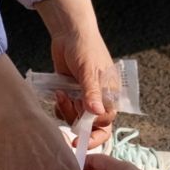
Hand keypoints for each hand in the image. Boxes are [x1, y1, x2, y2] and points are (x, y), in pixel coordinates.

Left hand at [35, 0, 115, 144]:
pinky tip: (58, 94)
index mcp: (110, 95)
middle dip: (79, 124)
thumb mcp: (89, 70)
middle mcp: (99, 99)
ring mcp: (84, 98)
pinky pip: (65, 111)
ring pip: (76, 119)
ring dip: (67, 112)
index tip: (79, 137)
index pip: (106, 122)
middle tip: (68, 117)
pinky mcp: (71, 94)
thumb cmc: (85, 48)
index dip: (94, 132)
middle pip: (92, 125)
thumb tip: (98, 113)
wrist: (69, 33)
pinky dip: (60, 108)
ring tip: (61, 94)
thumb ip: (92, 92)